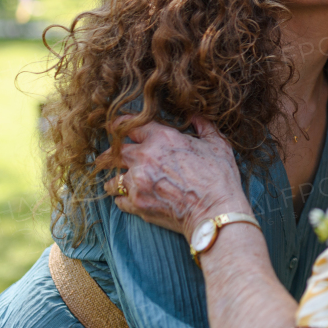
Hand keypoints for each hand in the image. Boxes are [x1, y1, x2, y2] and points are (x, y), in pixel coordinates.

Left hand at [100, 117, 248, 239]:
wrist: (216, 211)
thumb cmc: (219, 177)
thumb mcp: (218, 144)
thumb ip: (204, 126)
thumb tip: (195, 116)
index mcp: (162, 138)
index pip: (129, 125)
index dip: (120, 125)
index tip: (115, 128)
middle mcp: (144, 157)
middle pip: (111, 152)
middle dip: (108, 155)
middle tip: (107, 158)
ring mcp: (137, 182)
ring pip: (111, 179)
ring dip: (114, 180)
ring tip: (117, 183)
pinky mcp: (137, 204)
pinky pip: (119, 201)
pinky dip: (123, 200)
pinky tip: (129, 199)